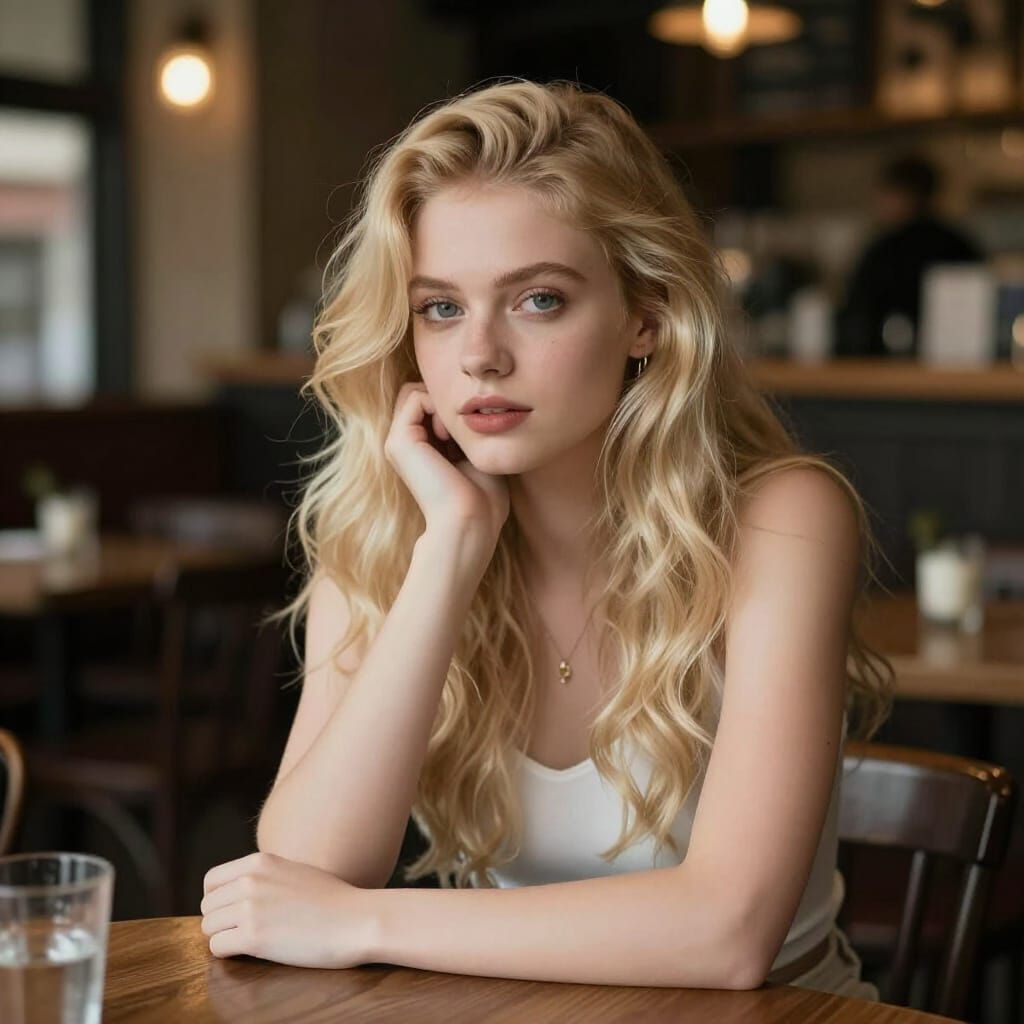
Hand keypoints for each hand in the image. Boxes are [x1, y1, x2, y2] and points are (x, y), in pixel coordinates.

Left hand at [200, 851, 377, 967]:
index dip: (218, 900)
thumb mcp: (293, 871)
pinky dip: (230, 953)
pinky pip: (217, 947)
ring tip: (250, 941)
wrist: (355, 920)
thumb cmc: (332, 899)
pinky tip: (253, 951)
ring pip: (209, 928)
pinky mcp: (253, 937)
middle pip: (208, 907)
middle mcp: (250, 881)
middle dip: (221, 921)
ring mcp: (250, 908)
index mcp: (259, 862)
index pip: (211, 881)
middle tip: (244, 930)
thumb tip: (237, 891)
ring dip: (225, 937)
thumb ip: (263, 876)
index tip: (232, 912)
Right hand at [385, 381, 509, 551]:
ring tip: (454, 433)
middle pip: (420, 393)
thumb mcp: (477, 456)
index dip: (453, 407)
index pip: (429, 404)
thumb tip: (476, 405)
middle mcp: (405, 445)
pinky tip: (447, 434)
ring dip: (441, 402)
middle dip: (444, 400)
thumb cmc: (483, 499)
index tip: (471, 433)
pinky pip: (415, 395)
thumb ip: (468, 431)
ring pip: (415, 390)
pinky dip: (437, 405)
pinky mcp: (398, 441)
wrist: (469, 522)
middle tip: (462, 428)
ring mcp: (398, 442)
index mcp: (420, 450)